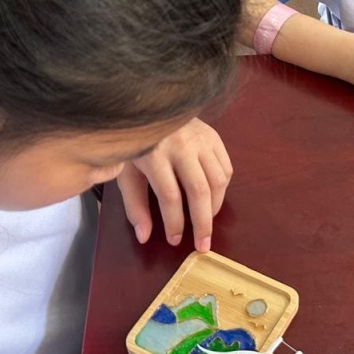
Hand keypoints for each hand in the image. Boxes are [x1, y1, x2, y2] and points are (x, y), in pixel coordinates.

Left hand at [119, 118, 232, 249]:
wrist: (150, 109)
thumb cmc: (137, 145)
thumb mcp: (128, 174)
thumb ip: (135, 206)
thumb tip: (144, 237)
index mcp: (154, 155)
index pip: (170, 196)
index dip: (174, 222)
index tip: (174, 241)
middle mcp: (181, 146)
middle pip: (199, 190)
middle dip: (203, 222)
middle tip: (203, 245)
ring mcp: (201, 139)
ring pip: (217, 180)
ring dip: (215, 207)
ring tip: (206, 223)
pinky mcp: (214, 136)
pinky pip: (226, 168)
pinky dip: (223, 189)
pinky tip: (212, 199)